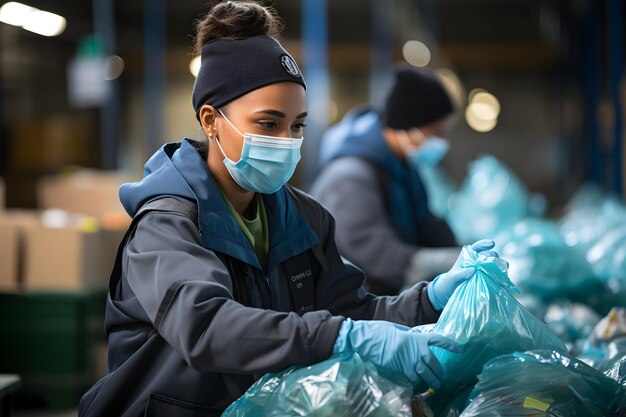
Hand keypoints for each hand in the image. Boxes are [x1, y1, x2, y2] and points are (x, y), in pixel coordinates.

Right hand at [332, 319, 459, 387]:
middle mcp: (416, 351)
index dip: (450, 345)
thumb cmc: (380, 331)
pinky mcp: (400, 370)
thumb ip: (409, 334)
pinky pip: (413, 379)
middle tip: (442, 378)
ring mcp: (408, 362)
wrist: (366, 340)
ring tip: (435, 385)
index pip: (438, 340)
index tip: (459, 349)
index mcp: (417, 337)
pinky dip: (417, 382)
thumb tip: (416, 338)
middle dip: (440, 373)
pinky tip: (418, 384)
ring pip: (425, 375)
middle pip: (434, 365)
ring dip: (431, 381)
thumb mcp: (398, 329)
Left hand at [427, 239, 497, 309]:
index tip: (492, 244)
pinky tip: (503, 276)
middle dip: (493, 257)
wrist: (451, 291)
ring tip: (504, 268)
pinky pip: (496, 274)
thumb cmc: (450, 282)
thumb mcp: (453, 279)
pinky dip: (500, 274)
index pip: (477, 246)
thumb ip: (461, 275)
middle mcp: (477, 260)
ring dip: (500, 265)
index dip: (485, 244)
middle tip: (496, 262)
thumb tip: (472, 270)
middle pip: (489, 255)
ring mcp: (483, 268)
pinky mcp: (488, 277)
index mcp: (468, 255)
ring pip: (495, 263)